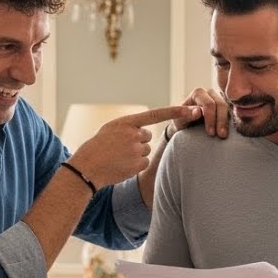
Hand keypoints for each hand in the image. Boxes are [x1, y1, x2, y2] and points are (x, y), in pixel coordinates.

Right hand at [70, 106, 201, 186]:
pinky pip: (145, 162)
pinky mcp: (138, 164)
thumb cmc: (97, 147)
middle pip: (147, 137)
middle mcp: (133, 134)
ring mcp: (136, 150)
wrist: (86, 167)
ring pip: (146, 150)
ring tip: (119, 157)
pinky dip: (136, 165)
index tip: (191, 110)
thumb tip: (146, 132)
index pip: (155, 115)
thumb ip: (129, 127)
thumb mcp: (110, 130)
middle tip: (119, 148)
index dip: (174, 112)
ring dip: (136, 154)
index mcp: (126, 122)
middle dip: (137, 142)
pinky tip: (122, 165)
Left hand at [170, 87, 228, 138]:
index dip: (210, 118)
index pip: (208, 104)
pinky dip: (229, 123)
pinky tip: (228, 133)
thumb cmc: (180, 122)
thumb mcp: (179, 120)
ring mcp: (218, 99)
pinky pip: (230, 113)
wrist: (185, 126)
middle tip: (221, 136)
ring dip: (226, 123)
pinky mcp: (224, 108)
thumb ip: (186, 114)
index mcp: (198, 93)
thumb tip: (199, 111)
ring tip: (223, 136)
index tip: (210, 133)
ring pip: (227, 109)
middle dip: (221, 121)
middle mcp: (210, 93)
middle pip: (220, 104)